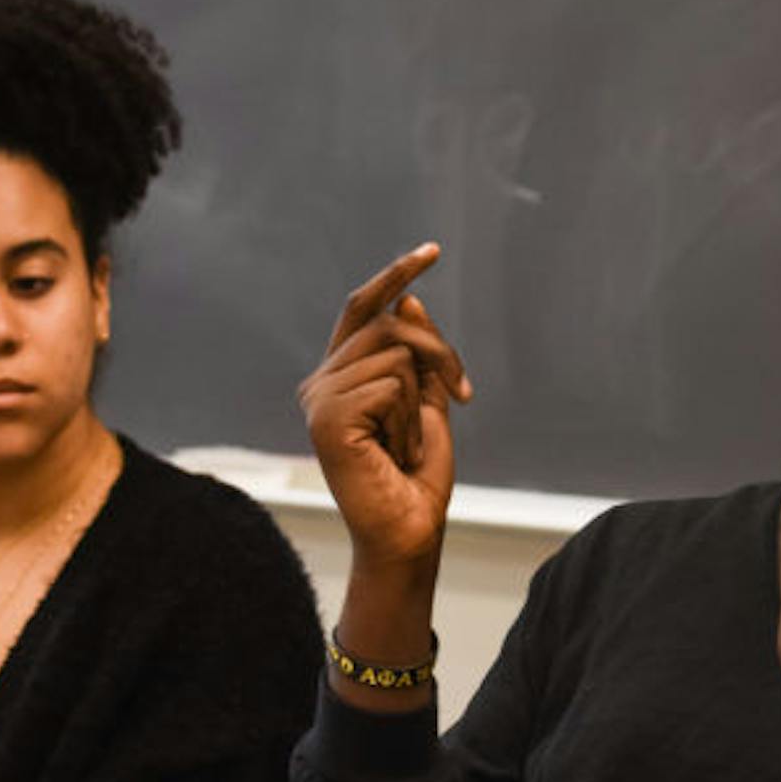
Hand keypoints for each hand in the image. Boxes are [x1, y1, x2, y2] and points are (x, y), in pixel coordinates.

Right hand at [299, 243, 472, 568]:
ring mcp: (319, 397)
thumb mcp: (428, 403)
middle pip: (391, 322)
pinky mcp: (327, 417)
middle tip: (461, 393)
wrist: (409, 531)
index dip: (395, 275)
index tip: (433, 250)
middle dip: (441, 353)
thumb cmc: (417, 476)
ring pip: (397, 352)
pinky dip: (409, 421)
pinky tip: (395, 454)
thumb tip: (407, 299)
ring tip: (406, 445)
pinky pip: (391, 384)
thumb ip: (418, 355)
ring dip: (422, 401)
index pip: (363, 308)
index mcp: (341, 375)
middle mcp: (321, 381)